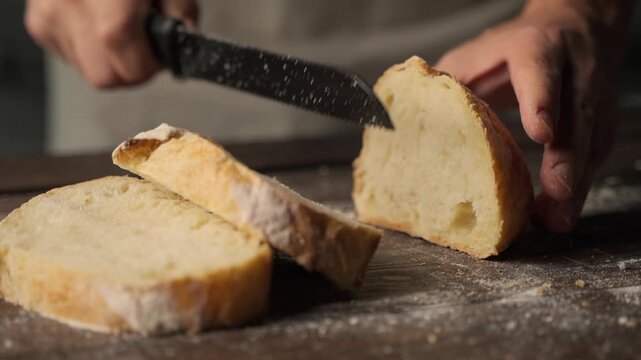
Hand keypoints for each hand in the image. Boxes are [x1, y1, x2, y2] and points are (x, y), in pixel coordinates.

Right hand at [25, 0, 198, 87]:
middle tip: (139, 41)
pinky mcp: (37, 19)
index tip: (158, 50)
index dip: (152, 64)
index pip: (134, 72)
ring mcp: (49, 17)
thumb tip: (184, 40)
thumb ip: (181, 14)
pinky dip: (84, 43)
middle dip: (128, 67)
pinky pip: (67, 51)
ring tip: (115, 20)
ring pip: (84, 68)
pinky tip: (94, 18)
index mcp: (112, 15)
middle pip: (106, 78)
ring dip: (105, 56)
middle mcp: (73, 16)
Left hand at [436, 0, 630, 232]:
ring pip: (591, 144)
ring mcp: (591, 101)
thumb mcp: (473, 56)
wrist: (572, 29)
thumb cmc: (510, 50)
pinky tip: (557, 216)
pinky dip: (576, 192)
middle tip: (556, 191)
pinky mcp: (599, 126)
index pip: (541, 73)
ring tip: (555, 220)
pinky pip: (593, 160)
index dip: (541, 101)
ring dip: (576, 187)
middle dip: (567, 158)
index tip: (539, 132)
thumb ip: (447, 85)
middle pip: (576, 116)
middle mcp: (572, 73)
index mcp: (536, 50)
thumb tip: (401, 121)